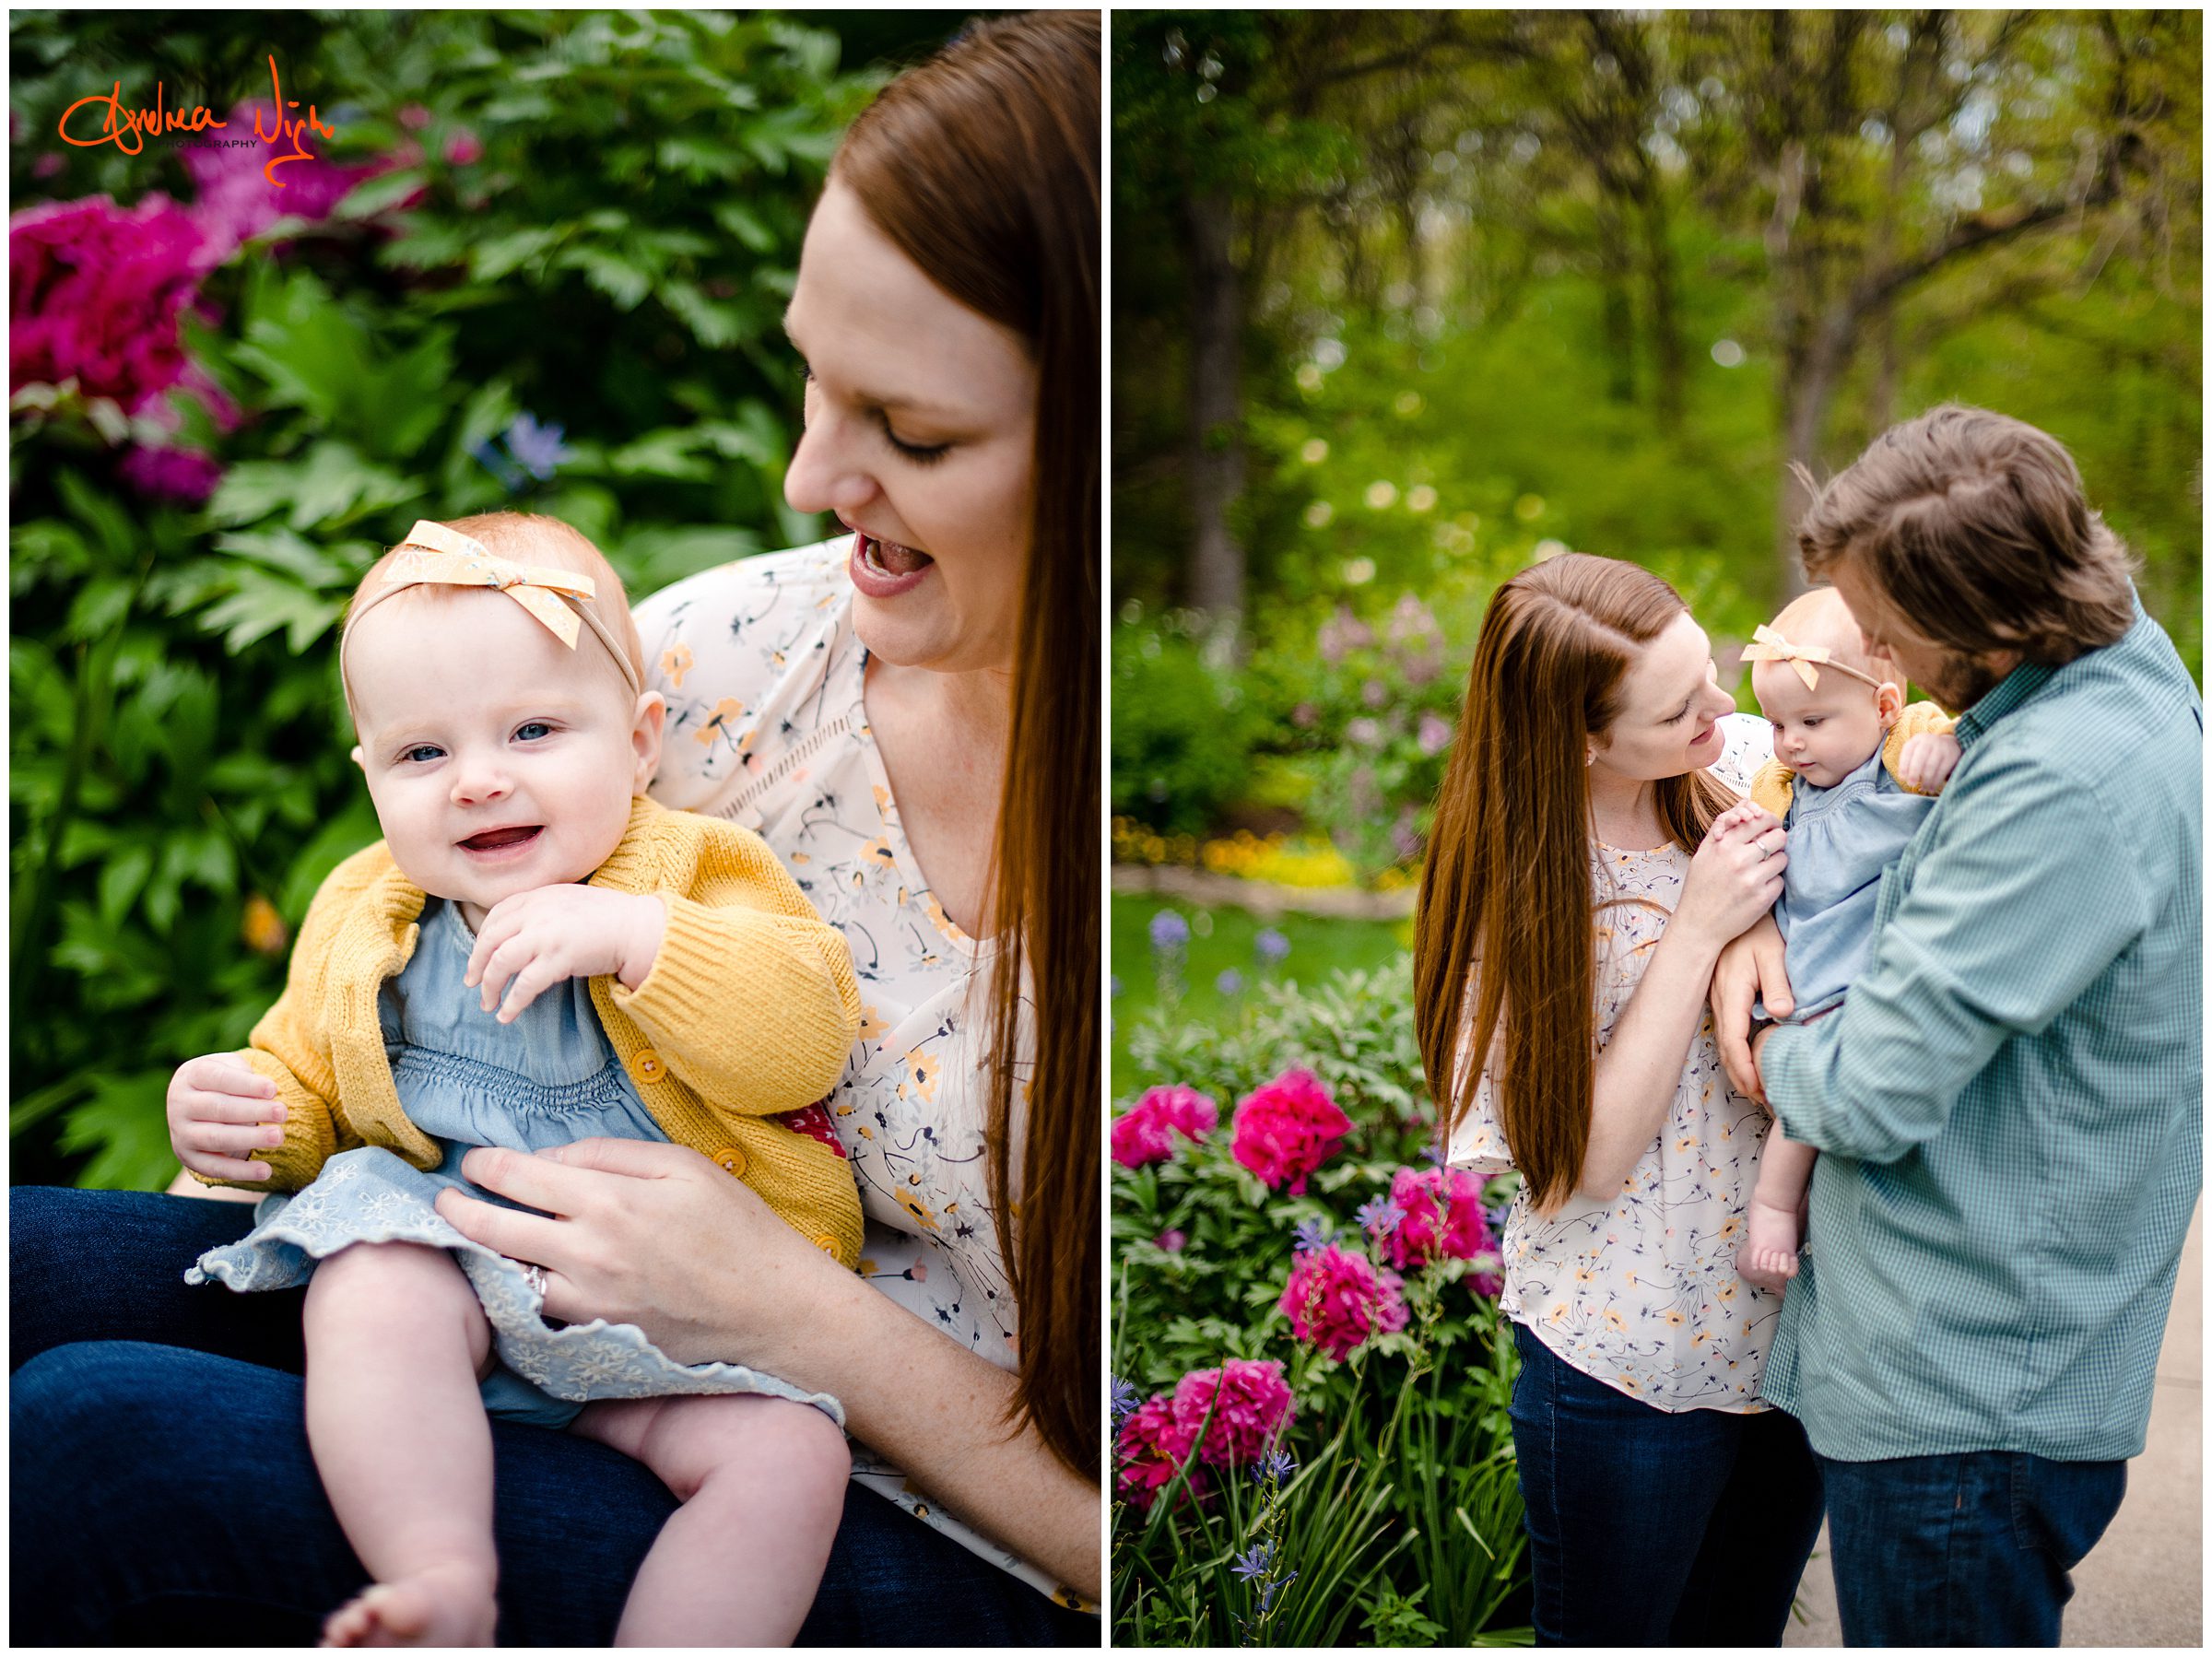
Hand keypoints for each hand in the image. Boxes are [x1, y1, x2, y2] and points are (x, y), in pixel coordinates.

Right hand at [167, 1051, 283, 1180]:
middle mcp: (180, 1104)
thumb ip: (245, 1075)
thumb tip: (268, 1094)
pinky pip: (214, 1167)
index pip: (217, 1078)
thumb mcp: (231, 1068)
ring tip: (278, 1136)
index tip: (273, 1090)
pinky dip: (241, 1171)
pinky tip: (266, 1170)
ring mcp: (181, 1132)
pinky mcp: (188, 1157)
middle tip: (283, 1113)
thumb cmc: (225, 1082)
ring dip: (249, 1139)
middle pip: (217, 1108)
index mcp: (191, 1076)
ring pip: (215, 1138)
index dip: (246, 1084)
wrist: (195, 1105)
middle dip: (253, 1111)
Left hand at [432, 1137, 850, 1370]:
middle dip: (459, 1210)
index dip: (487, 1165)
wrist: (771, 1309)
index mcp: (609, 1200)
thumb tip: (552, 1160)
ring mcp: (586, 1301)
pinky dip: (513, 1294)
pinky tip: (507, 1281)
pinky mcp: (594, 1335)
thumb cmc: (737, 1228)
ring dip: (479, 1255)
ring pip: (506, 1276)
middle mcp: (587, 1253)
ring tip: (465, 1240)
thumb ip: (612, 1154)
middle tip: (443, 1201)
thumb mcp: (684, 1166)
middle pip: (494, 1227)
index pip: (519, 1176)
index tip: (475, 1162)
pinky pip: (534, 1312)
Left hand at [465, 886, 666, 1022]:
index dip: (482, 938)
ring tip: (488, 1004)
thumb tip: (520, 931)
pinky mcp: (560, 957)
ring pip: (501, 962)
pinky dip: (512, 1003)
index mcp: (539, 895)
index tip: (479, 957)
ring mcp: (547, 934)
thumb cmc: (610, 917)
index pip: (496, 915)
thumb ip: (543, 909)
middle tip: (472, 983)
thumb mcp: (569, 901)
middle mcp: (538, 911)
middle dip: (476, 965)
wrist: (639, 927)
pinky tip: (507, 1016)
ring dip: (489, 986)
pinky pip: (525, 984)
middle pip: (490, 939)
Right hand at [1676, 802, 1786, 953]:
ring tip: (1762, 870)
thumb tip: (1744, 810)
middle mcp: (1739, 860)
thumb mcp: (1703, 854)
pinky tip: (1759, 888)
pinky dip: (1773, 883)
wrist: (1697, 925)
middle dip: (1777, 841)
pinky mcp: (1762, 899)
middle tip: (1770, 849)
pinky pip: (1780, 881)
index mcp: (1724, 845)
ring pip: (1783, 859)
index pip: (1760, 820)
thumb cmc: (1699, 888)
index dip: (1769, 822)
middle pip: (1779, 837)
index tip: (1770, 827)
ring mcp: (1752, 880)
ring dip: (1776, 863)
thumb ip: (1722, 831)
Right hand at [1714, 914, 1791, 1101]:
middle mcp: (1721, 1001)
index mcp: (1732, 993)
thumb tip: (1782, 1013)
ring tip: (1758, 1091)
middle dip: (1742, 1078)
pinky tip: (1751, 1063)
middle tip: (1763, 1101)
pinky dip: (1738, 1054)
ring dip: (1739, 1069)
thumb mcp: (1773, 953)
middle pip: (1726, 1049)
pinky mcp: (1724, 999)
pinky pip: (1728, 1034)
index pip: (1733, 1040)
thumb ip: (1778, 984)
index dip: (1745, 1067)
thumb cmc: (1758, 930)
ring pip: (1725, 1044)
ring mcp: (1720, 1001)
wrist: (1736, 911)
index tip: (1758, 1088)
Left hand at [1895, 731, 1962, 794]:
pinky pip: (1942, 770)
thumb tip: (1904, 778)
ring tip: (1924, 788)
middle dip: (1914, 772)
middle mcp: (1929, 741)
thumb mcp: (1916, 752)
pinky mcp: (1952, 755)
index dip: (1904, 765)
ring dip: (1926, 780)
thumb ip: (1909, 763)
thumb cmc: (1927, 753)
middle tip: (1911, 784)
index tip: (1902, 778)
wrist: (1950, 745)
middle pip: (1920, 757)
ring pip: (1931, 765)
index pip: (1907, 751)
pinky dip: (1936, 781)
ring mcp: (1941, 747)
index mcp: (1917, 740)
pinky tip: (1932, 788)